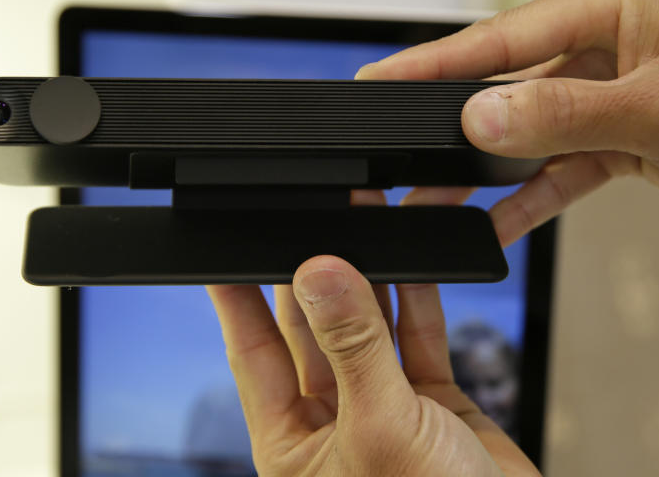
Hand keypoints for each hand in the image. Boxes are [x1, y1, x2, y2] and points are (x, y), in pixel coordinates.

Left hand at [206, 252, 539, 475]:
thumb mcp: (380, 429)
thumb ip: (354, 346)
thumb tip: (320, 275)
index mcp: (293, 442)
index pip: (252, 352)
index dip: (237, 297)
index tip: (226, 248)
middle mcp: (332, 422)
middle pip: (309, 329)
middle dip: (311, 272)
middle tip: (309, 217)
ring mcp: (383, 408)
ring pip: (366, 327)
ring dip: (367, 277)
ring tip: (362, 222)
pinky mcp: (432, 403)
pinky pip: (418, 337)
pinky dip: (417, 299)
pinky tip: (412, 262)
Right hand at [356, 0, 658, 245]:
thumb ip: (564, 114)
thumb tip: (482, 120)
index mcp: (605, 8)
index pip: (498, 38)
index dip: (433, 62)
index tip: (379, 80)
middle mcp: (599, 45)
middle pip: (503, 88)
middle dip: (450, 126)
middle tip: (393, 152)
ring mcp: (606, 94)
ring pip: (525, 134)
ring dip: (485, 170)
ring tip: (431, 198)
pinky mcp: (618, 138)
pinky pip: (559, 168)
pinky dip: (531, 196)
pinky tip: (498, 222)